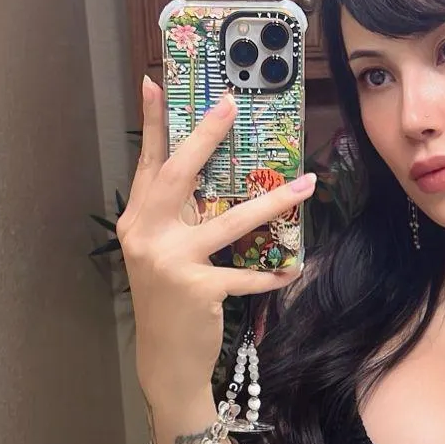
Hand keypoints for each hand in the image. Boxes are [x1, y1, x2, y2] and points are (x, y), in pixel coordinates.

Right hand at [116, 76, 314, 402]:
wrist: (164, 360)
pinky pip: (244, 274)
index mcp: (138, 221)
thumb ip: (177, 219)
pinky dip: (270, 274)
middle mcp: (147, 235)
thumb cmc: (169, 302)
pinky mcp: (197, 288)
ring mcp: (170, 261)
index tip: (154, 83)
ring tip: (306, 184)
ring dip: (272, 203)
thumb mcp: (161, 254)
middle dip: (205, 136)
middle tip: (230, 104)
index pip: (148, 163)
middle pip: (179, 175)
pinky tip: (292, 270)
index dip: (153, 124)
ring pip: (228, 221)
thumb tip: (211, 182)